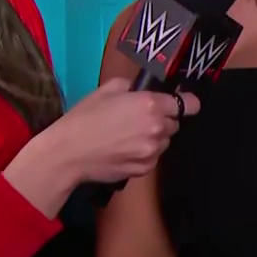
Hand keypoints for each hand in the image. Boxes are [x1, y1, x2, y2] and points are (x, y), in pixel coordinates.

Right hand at [6, 78, 200, 211]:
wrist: (67, 153)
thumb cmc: (84, 118)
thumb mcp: (107, 89)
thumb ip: (132, 87)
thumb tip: (141, 91)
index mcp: (151, 105)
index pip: (189, 104)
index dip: (186, 102)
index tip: (181, 103)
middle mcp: (158, 129)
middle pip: (174, 124)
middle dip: (162, 120)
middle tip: (139, 119)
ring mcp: (153, 152)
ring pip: (164, 142)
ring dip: (154, 138)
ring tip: (129, 136)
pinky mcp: (145, 169)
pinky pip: (153, 158)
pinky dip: (144, 154)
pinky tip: (124, 150)